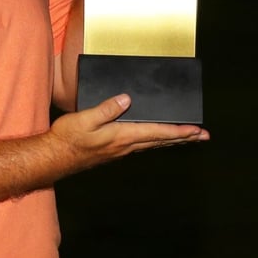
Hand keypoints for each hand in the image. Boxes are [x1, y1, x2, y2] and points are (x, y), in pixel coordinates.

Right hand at [48, 94, 208, 169]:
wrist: (53, 158)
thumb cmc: (66, 139)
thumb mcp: (84, 119)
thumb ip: (106, 109)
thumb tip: (127, 99)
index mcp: (121, 136)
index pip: (157, 132)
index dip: (178, 131)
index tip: (197, 130)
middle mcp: (125, 145)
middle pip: (160, 141)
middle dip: (183, 137)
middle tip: (203, 136)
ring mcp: (120, 150)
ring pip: (153, 144)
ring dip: (172, 140)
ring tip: (187, 137)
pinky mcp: (114, 151)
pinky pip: (142, 145)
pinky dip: (156, 141)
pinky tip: (157, 140)